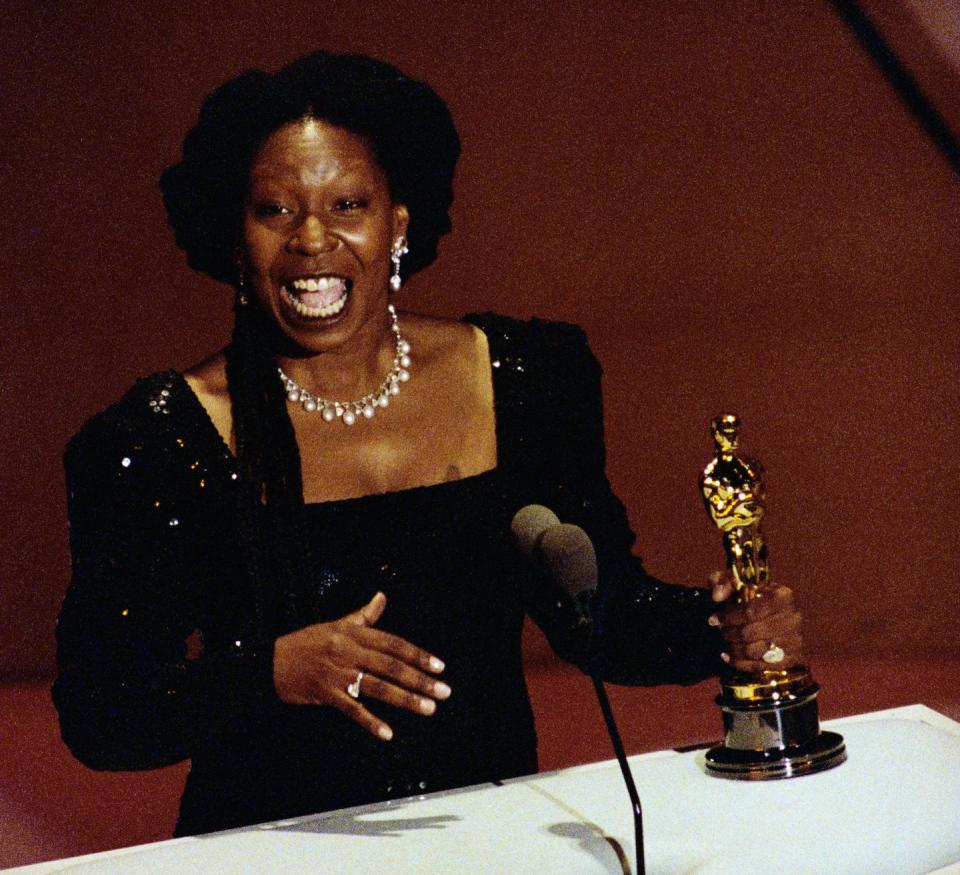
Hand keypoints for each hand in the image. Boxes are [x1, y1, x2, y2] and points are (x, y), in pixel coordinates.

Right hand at [273, 592, 450, 740]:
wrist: (269, 661)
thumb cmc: (306, 642)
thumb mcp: (335, 624)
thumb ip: (363, 616)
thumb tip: (382, 597)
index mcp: (353, 634)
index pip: (393, 644)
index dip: (418, 655)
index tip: (439, 666)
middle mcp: (349, 652)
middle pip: (391, 666)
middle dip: (420, 679)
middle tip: (444, 691)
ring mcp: (338, 674)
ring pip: (378, 687)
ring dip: (406, 699)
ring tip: (429, 708)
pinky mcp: (326, 694)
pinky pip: (352, 710)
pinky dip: (371, 722)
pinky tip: (388, 733)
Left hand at [708, 571, 803, 672]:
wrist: (775, 616)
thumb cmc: (752, 597)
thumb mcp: (737, 584)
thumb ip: (723, 583)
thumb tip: (716, 596)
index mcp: (783, 595)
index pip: (751, 612)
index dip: (728, 617)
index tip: (713, 620)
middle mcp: (793, 618)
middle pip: (750, 633)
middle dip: (729, 633)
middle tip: (721, 631)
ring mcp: (794, 640)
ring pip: (754, 651)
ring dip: (733, 648)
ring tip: (727, 641)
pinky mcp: (790, 659)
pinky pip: (760, 666)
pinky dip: (739, 663)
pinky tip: (728, 656)